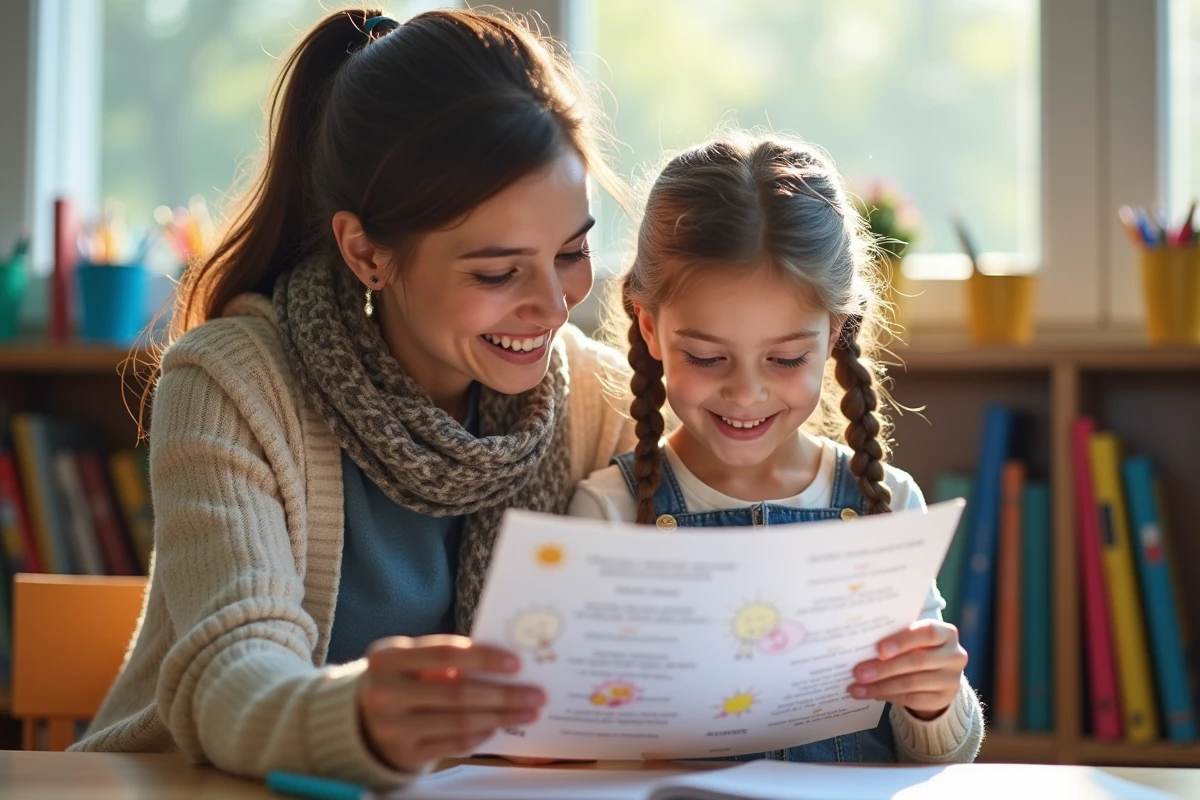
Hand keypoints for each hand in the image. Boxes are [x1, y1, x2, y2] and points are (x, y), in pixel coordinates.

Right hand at [357, 634, 545, 771]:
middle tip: (535, 694)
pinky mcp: (404, 753)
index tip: (517, 663)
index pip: (445, 653)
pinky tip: (498, 726)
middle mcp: (386, 692)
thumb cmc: (397, 680)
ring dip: (501, 717)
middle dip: (504, 694)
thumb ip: (444, 658)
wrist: (357, 721)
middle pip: (457, 693)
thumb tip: (502, 661)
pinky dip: (481, 735)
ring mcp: (393, 726)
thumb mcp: (408, 660)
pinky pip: (453, 743)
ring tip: (527, 711)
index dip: (484, 658)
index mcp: (388, 657)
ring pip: (460, 722)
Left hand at [848, 620, 966, 719]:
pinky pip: (912, 699)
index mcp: (946, 633)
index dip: (903, 641)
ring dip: (881, 686)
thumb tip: (862, 647)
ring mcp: (951, 680)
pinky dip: (888, 696)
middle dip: (884, 668)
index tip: (879, 649)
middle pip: (917, 661)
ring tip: (858, 687)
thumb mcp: (912, 637)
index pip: (927, 633)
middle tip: (859, 673)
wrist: (938, 673)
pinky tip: (871, 694)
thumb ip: (895, 638)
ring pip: (911, 683)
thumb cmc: (918, 647)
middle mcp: (954, 656)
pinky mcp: (943, 699)